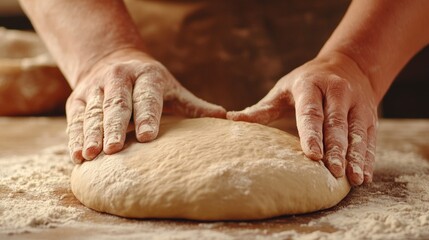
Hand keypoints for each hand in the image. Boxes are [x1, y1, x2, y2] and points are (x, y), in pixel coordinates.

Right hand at [67, 48, 225, 162]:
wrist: (112, 61)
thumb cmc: (151, 83)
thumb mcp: (173, 89)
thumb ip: (194, 106)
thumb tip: (226, 118)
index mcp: (147, 76)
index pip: (147, 98)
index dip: (147, 116)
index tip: (148, 137)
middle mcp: (119, 79)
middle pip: (117, 105)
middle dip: (115, 128)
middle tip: (114, 150)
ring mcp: (95, 88)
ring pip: (93, 113)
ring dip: (91, 135)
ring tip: (90, 155)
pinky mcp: (78, 98)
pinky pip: (76, 119)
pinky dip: (75, 137)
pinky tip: (78, 155)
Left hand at [227, 53, 377, 185]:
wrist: (349, 64)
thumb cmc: (307, 81)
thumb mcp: (283, 89)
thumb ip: (262, 108)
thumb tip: (231, 119)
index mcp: (312, 85)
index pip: (311, 112)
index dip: (312, 134)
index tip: (312, 155)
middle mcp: (337, 93)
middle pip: (337, 124)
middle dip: (336, 149)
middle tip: (332, 171)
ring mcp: (357, 104)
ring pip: (358, 132)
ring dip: (356, 156)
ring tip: (354, 178)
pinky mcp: (370, 115)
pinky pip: (370, 138)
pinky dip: (367, 157)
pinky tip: (364, 175)